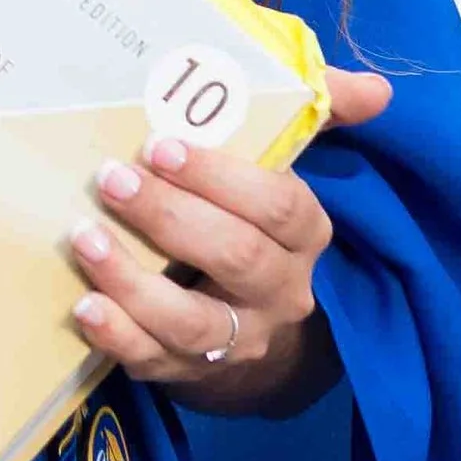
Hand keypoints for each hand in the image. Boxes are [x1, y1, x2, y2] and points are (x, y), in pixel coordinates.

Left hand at [66, 65, 391, 416]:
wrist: (247, 325)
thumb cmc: (249, 220)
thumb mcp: (283, 169)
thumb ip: (321, 116)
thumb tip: (377, 89)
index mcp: (304, 236)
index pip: (280, 207)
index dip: (222, 178)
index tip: (161, 145)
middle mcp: (279, 292)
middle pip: (236, 258)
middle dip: (170, 216)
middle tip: (112, 178)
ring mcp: (235, 337)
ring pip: (192, 320)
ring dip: (134, 281)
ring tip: (85, 239)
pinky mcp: (188, 371)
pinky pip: (154, 360)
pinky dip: (118, 335)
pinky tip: (84, 307)